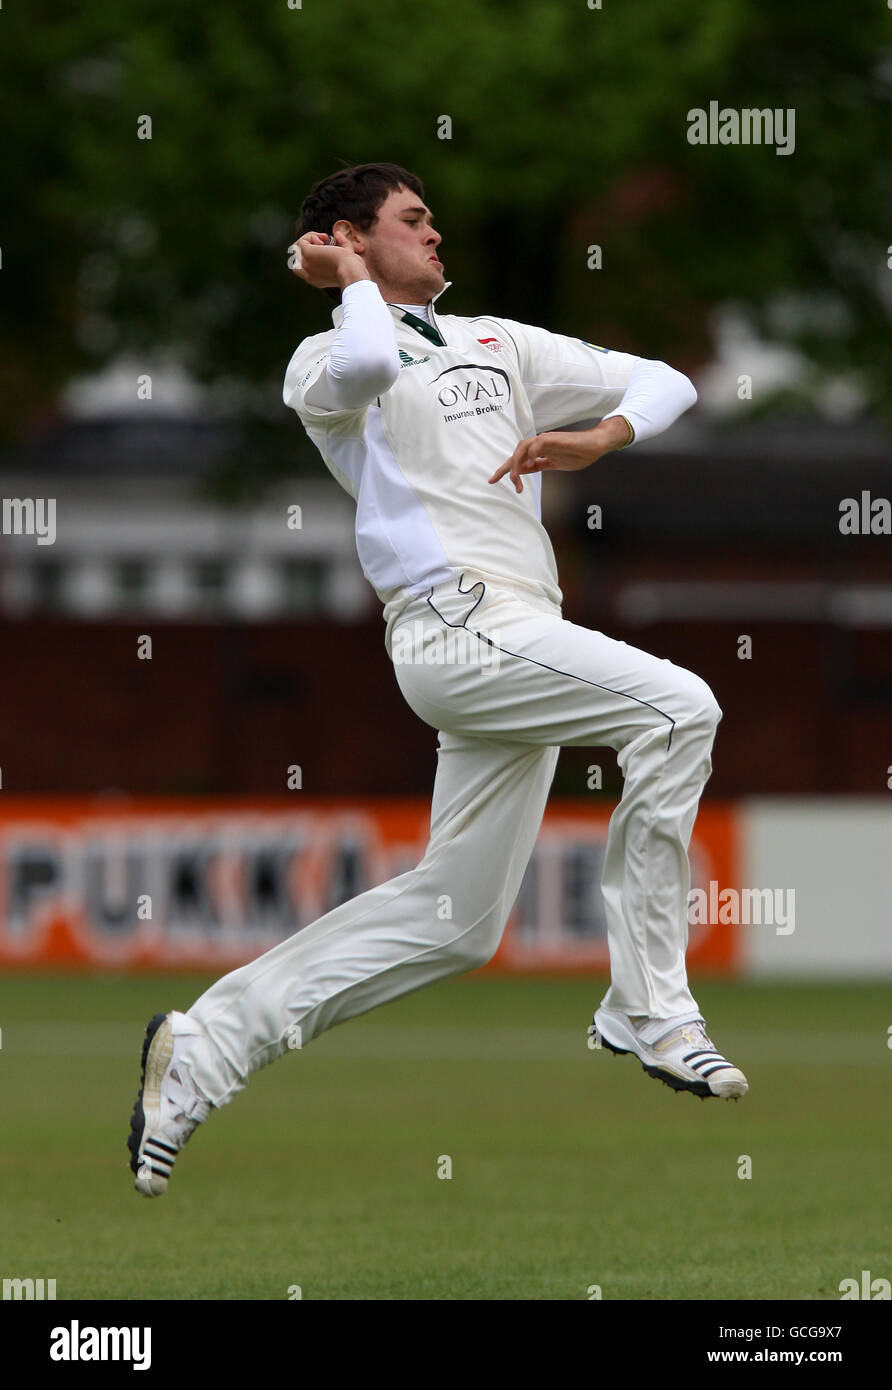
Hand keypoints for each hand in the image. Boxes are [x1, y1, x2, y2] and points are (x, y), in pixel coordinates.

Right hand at [287, 229, 368, 290]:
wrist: (351, 271)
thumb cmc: (353, 269)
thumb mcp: (347, 257)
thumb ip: (343, 245)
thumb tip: (337, 234)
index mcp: (316, 279)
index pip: (302, 267)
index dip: (311, 254)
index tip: (327, 249)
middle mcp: (308, 274)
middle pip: (296, 256)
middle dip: (306, 246)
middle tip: (324, 242)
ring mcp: (306, 265)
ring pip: (297, 247)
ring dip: (310, 239)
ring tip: (325, 239)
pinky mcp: (307, 254)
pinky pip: (302, 241)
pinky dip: (312, 236)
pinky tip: (325, 238)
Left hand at [488, 417, 631, 493]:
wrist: (595, 446)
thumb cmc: (578, 453)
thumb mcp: (554, 465)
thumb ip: (540, 466)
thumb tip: (526, 471)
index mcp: (539, 451)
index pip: (518, 460)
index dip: (506, 469)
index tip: (494, 480)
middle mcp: (539, 444)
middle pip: (516, 453)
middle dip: (505, 467)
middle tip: (496, 480)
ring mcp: (546, 440)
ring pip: (523, 447)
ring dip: (516, 462)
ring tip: (514, 477)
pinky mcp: (554, 439)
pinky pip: (538, 444)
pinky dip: (531, 454)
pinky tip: (530, 465)